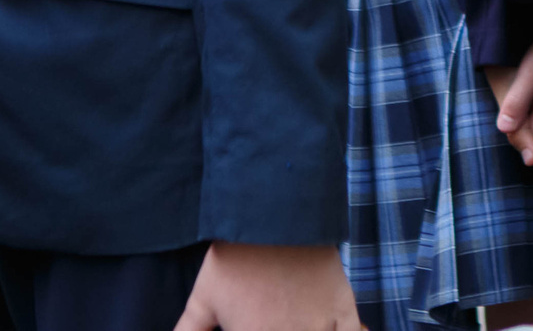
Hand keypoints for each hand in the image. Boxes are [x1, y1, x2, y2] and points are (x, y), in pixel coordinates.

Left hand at [171, 241, 358, 330]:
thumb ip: (189, 329)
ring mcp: (319, 329)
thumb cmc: (235, 255)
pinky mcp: (343, 310)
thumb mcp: (204, 297)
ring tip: (297, 320)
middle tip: (278, 316)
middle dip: (282, 329)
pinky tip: (339, 329)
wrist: (273, 213)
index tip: (256, 324)